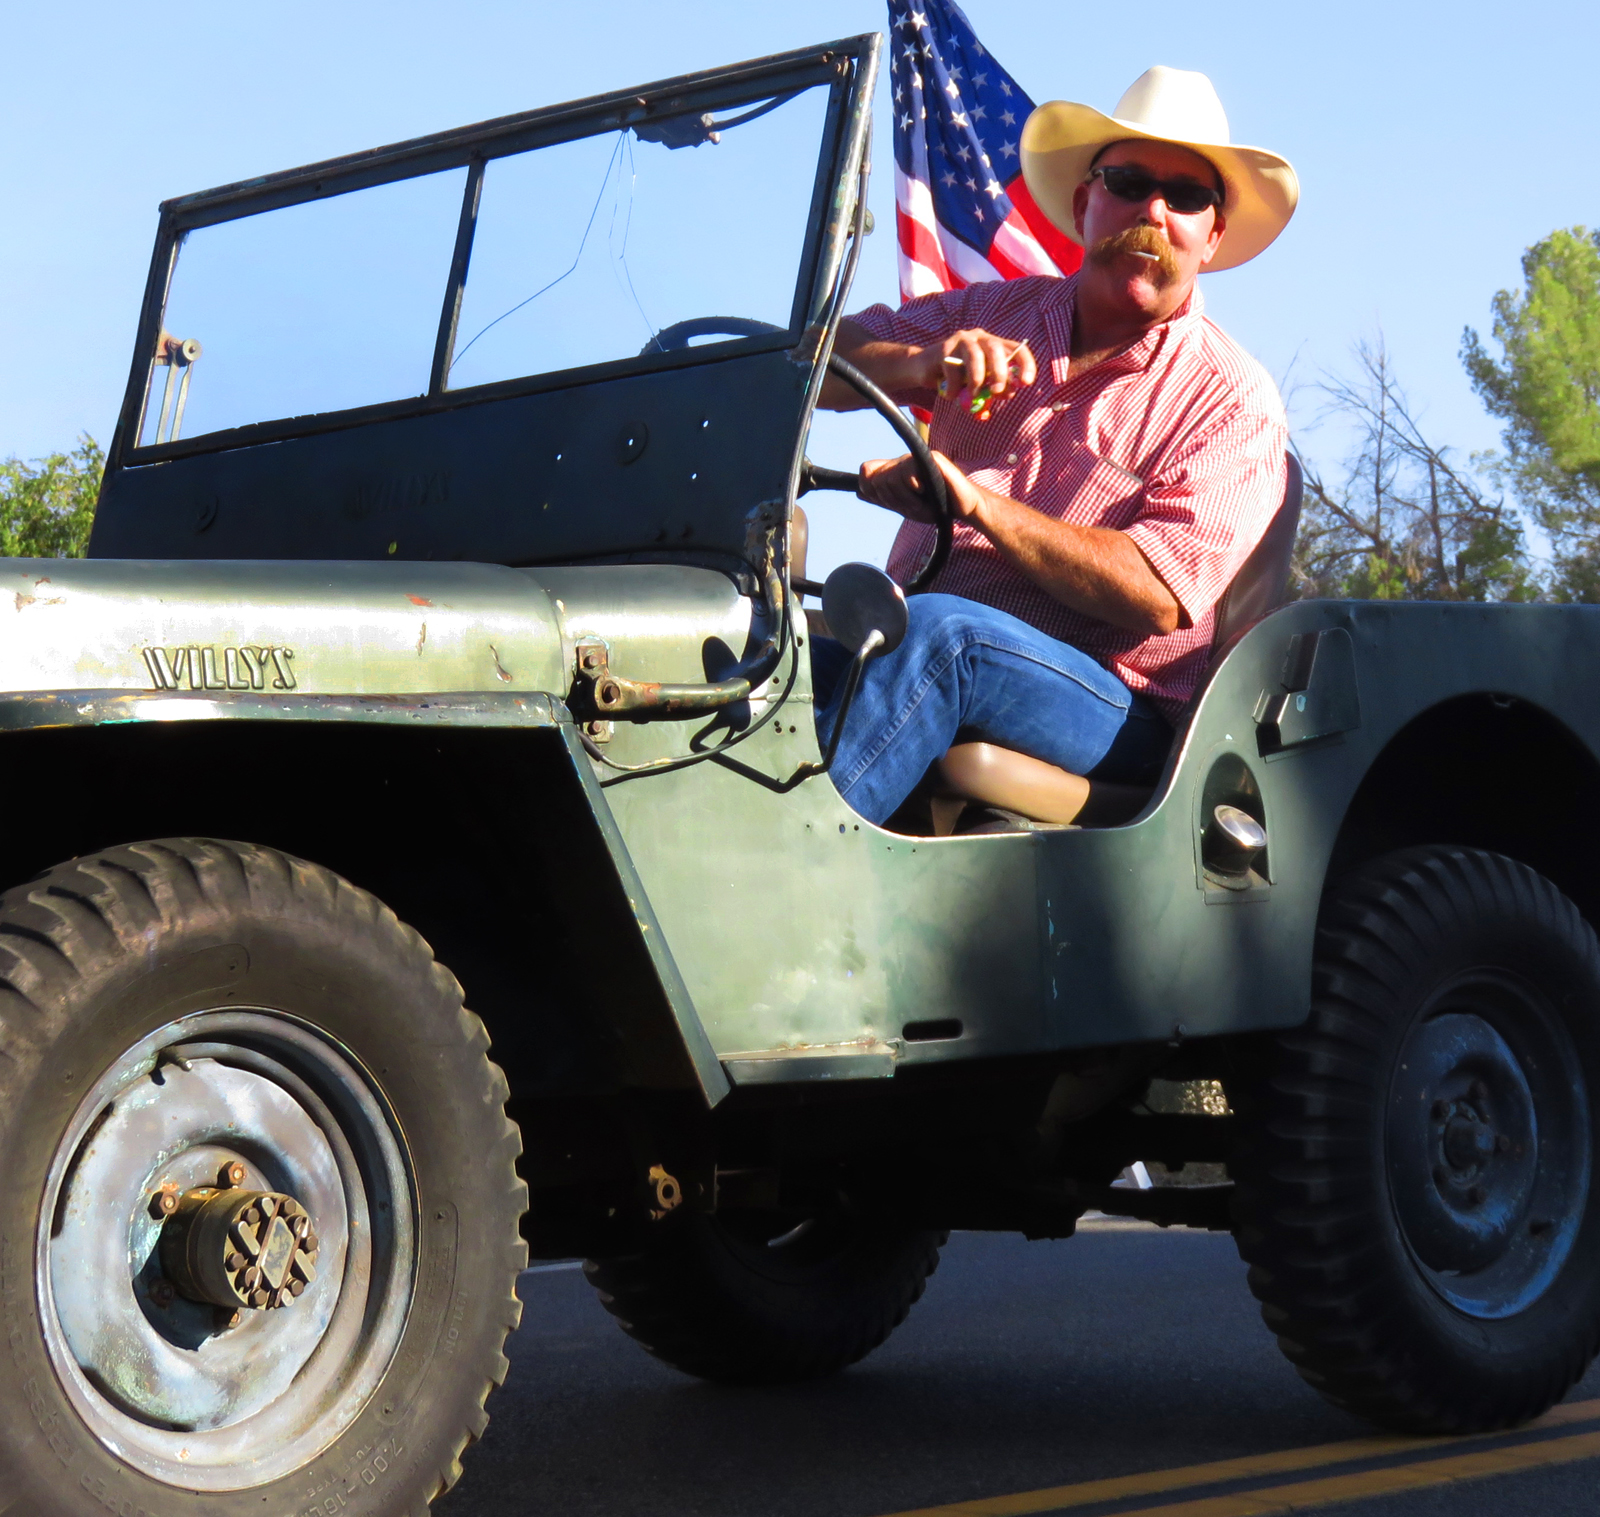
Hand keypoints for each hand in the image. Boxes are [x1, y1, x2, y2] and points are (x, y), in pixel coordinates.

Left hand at [858, 450, 983, 524]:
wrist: (964, 507)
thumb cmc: (936, 506)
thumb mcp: (905, 506)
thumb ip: (884, 499)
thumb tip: (859, 492)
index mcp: (896, 468)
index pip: (866, 470)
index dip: (869, 488)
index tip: (889, 501)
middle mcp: (904, 460)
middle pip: (876, 479)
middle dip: (893, 501)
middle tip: (913, 506)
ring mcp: (917, 457)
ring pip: (890, 479)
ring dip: (906, 500)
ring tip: (923, 503)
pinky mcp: (931, 457)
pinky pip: (907, 475)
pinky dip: (915, 492)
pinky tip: (928, 493)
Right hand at [919, 328, 1036, 412]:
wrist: (923, 369)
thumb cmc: (956, 378)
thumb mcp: (979, 384)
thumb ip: (993, 388)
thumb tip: (1008, 393)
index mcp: (993, 344)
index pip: (1016, 349)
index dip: (1025, 364)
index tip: (1026, 383)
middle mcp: (980, 337)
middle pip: (995, 349)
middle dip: (999, 372)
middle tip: (997, 392)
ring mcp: (961, 340)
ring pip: (974, 356)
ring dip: (976, 379)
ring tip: (972, 397)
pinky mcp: (943, 347)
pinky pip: (952, 369)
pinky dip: (954, 387)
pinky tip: (951, 395)